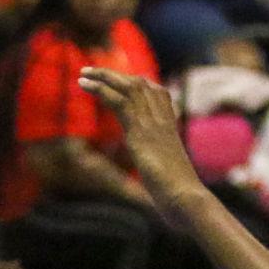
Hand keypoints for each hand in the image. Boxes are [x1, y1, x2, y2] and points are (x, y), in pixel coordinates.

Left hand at [78, 67, 202, 228]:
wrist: (185, 197)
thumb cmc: (180, 195)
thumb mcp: (168, 175)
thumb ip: (161, 169)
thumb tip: (160, 185)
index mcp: (170, 127)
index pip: (156, 93)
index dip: (136, 83)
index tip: (117, 81)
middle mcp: (162, 120)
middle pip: (140, 85)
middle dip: (115, 76)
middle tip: (91, 71)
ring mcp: (152, 123)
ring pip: (129, 88)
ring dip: (104, 77)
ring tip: (83, 73)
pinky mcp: (140, 131)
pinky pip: (119, 101)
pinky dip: (100, 89)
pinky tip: (84, 85)